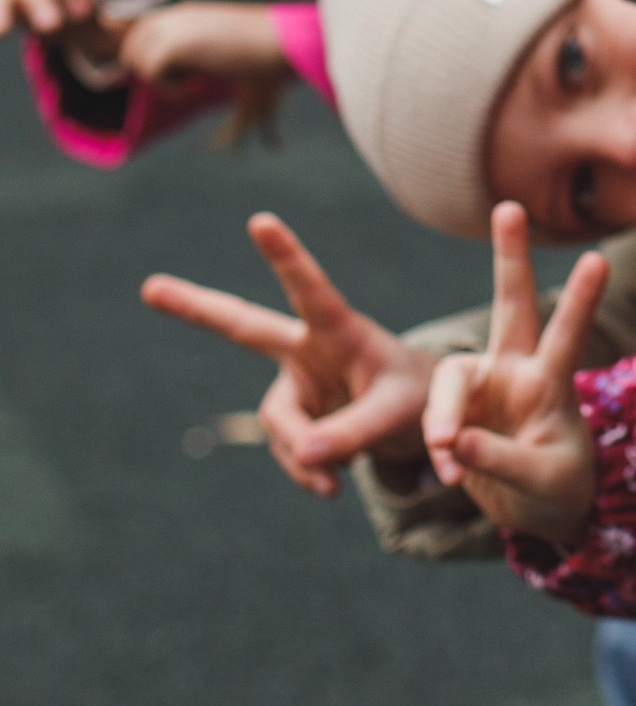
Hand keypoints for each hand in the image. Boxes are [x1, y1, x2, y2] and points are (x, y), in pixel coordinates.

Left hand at [116, 1, 292, 93]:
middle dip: (151, 71)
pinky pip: (150, 73)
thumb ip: (189, 47)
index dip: (149, 57)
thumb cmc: (259, 45)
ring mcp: (173, 27)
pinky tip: (199, 86)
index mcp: (184, 11)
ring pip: (135, 60)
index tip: (180, 74)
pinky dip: (171, 89)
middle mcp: (174, 14)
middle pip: (131, 48)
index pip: (139, 32)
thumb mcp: (216, 41)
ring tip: (196, 82)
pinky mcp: (176, 44)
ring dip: (161, 81)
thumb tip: (165, 66)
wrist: (280, 41)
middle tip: (187, 79)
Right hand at [142, 211, 437, 498]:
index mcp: (340, 331)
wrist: (415, 422)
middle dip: (197, 308)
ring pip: (279, 426)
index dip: (286, 257)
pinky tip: (329, 485)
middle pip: (244, 327)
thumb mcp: (398, 412)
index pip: (312, 291)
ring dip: (303, 457)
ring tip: (334, 482)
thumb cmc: (414, 397)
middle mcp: (307, 350)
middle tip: (149, 287)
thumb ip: (355, 431)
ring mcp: (294, 384)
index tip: (261, 220)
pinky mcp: (291, 419)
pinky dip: (307, 473)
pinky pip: (288, 454)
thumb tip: (307, 455)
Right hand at [421, 204, 608, 545]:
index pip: (568, 335)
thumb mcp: (544, 482)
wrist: (538, 510)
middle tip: (511, 206)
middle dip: (512, 257)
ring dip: (444, 415)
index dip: (582, 299)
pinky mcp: (456, 411)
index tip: (599, 259)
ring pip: (451, 378)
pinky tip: (451, 474)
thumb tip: (451, 442)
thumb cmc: (556, 487)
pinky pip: (436, 424)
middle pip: (514, 305)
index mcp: (552, 382)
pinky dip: (439, 450)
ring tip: (448, 452)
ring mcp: (485, 387)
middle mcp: (518, 371)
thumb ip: (500, 461)